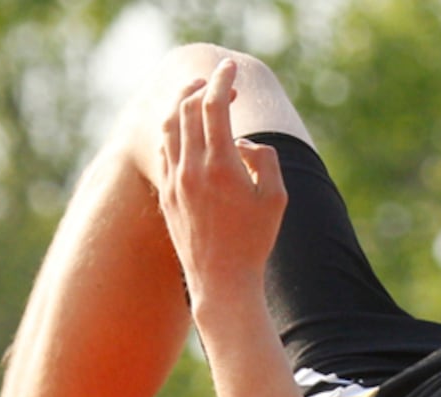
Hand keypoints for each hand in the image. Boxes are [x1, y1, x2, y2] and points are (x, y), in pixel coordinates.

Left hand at [158, 59, 286, 309]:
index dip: (222, 79)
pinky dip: (174, 130)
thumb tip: (244, 144)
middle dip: (203, 86)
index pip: (214, 104)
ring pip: (169, 125)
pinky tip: (187, 131)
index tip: (232, 69)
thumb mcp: (276, 198)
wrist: (222, 282)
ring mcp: (174, 181)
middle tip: (222, 83)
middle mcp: (191, 168)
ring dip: (183, 104)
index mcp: (220, 165)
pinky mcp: (166, 194)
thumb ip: (264, 159)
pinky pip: (164, 149)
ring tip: (199, 97)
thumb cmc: (255, 242)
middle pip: (187, 107)